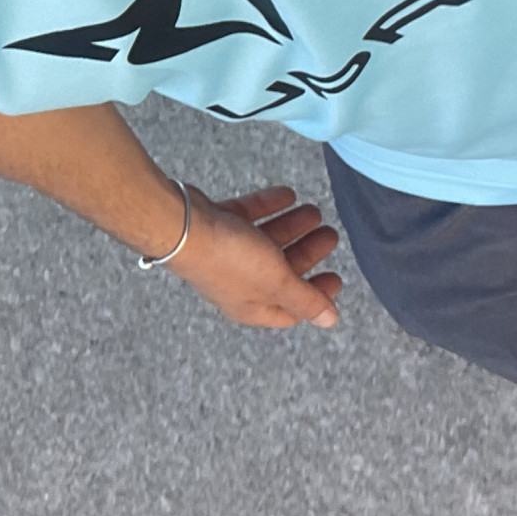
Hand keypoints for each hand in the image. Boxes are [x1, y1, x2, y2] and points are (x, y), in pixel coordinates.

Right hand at [163, 185, 342, 329]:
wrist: (181, 225)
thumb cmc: (230, 259)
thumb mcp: (277, 282)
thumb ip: (306, 299)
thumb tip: (331, 321)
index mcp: (252, 305)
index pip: (291, 309)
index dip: (316, 296)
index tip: (335, 276)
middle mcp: (238, 283)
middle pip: (281, 272)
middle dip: (308, 253)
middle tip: (330, 235)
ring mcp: (225, 254)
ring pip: (266, 242)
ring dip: (292, 227)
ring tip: (314, 211)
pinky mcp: (217, 226)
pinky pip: (248, 217)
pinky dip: (268, 207)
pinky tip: (287, 195)